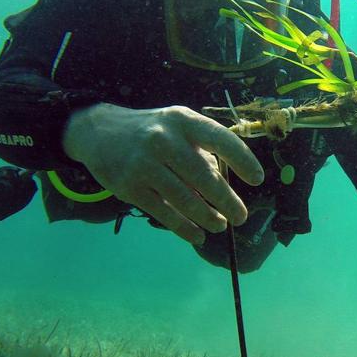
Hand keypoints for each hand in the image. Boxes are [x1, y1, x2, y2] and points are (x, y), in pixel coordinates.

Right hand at [62, 103, 264, 244]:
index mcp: (183, 121)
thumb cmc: (153, 131)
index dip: (243, 160)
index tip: (257, 179)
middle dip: (227, 201)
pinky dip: (184, 228)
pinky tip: (197, 236)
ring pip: (185, 199)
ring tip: (221, 225)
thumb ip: (202, 151)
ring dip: (208, 217)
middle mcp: (164, 140)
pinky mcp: (129, 186)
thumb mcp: (178, 127)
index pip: (221, 139)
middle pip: (204, 177)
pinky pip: (164, 213)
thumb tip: (226, 188)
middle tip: (241, 216)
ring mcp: (144, 164)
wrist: (99, 132)